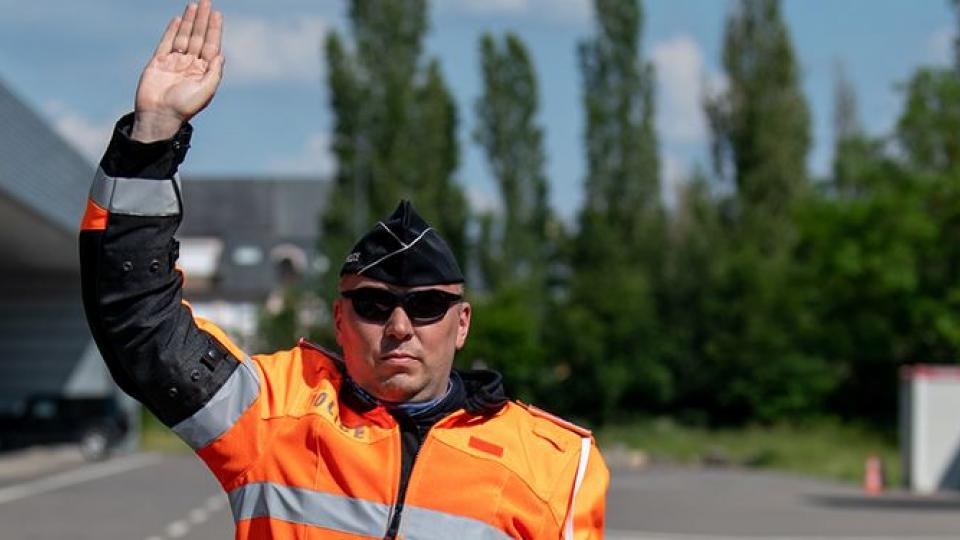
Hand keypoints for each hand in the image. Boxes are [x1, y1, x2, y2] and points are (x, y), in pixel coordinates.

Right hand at [131, 0, 224, 141]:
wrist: (159, 116)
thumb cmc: (184, 107)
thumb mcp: (206, 91)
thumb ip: (214, 72)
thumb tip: (221, 54)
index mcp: (203, 72)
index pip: (211, 46)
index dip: (214, 30)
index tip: (217, 14)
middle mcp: (190, 65)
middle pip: (198, 37)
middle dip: (202, 20)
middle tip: (206, 2)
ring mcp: (174, 62)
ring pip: (183, 37)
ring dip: (189, 21)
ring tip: (194, 5)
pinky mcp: (158, 62)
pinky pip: (166, 43)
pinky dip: (172, 31)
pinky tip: (178, 19)